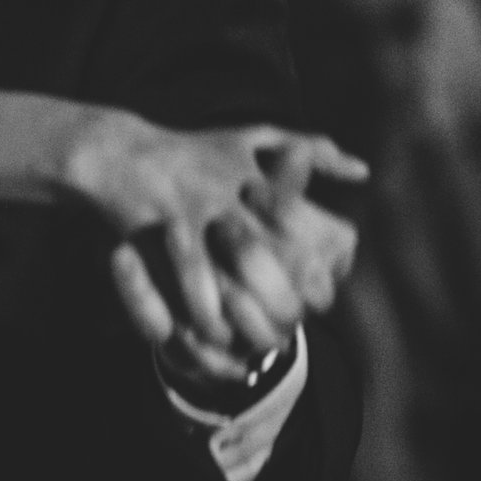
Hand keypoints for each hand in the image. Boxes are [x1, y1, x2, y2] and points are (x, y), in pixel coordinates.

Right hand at [68, 113, 365, 349]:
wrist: (116, 149)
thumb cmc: (193, 150)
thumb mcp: (253, 137)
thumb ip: (311, 150)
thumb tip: (364, 171)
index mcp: (257, 173)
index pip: (305, 225)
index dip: (319, 268)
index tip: (322, 297)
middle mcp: (229, 191)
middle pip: (274, 255)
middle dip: (283, 300)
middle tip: (289, 329)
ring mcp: (193, 208)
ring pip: (231, 271)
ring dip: (243, 314)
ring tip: (253, 343)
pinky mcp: (158, 226)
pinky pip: (188, 274)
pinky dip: (202, 306)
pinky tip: (211, 331)